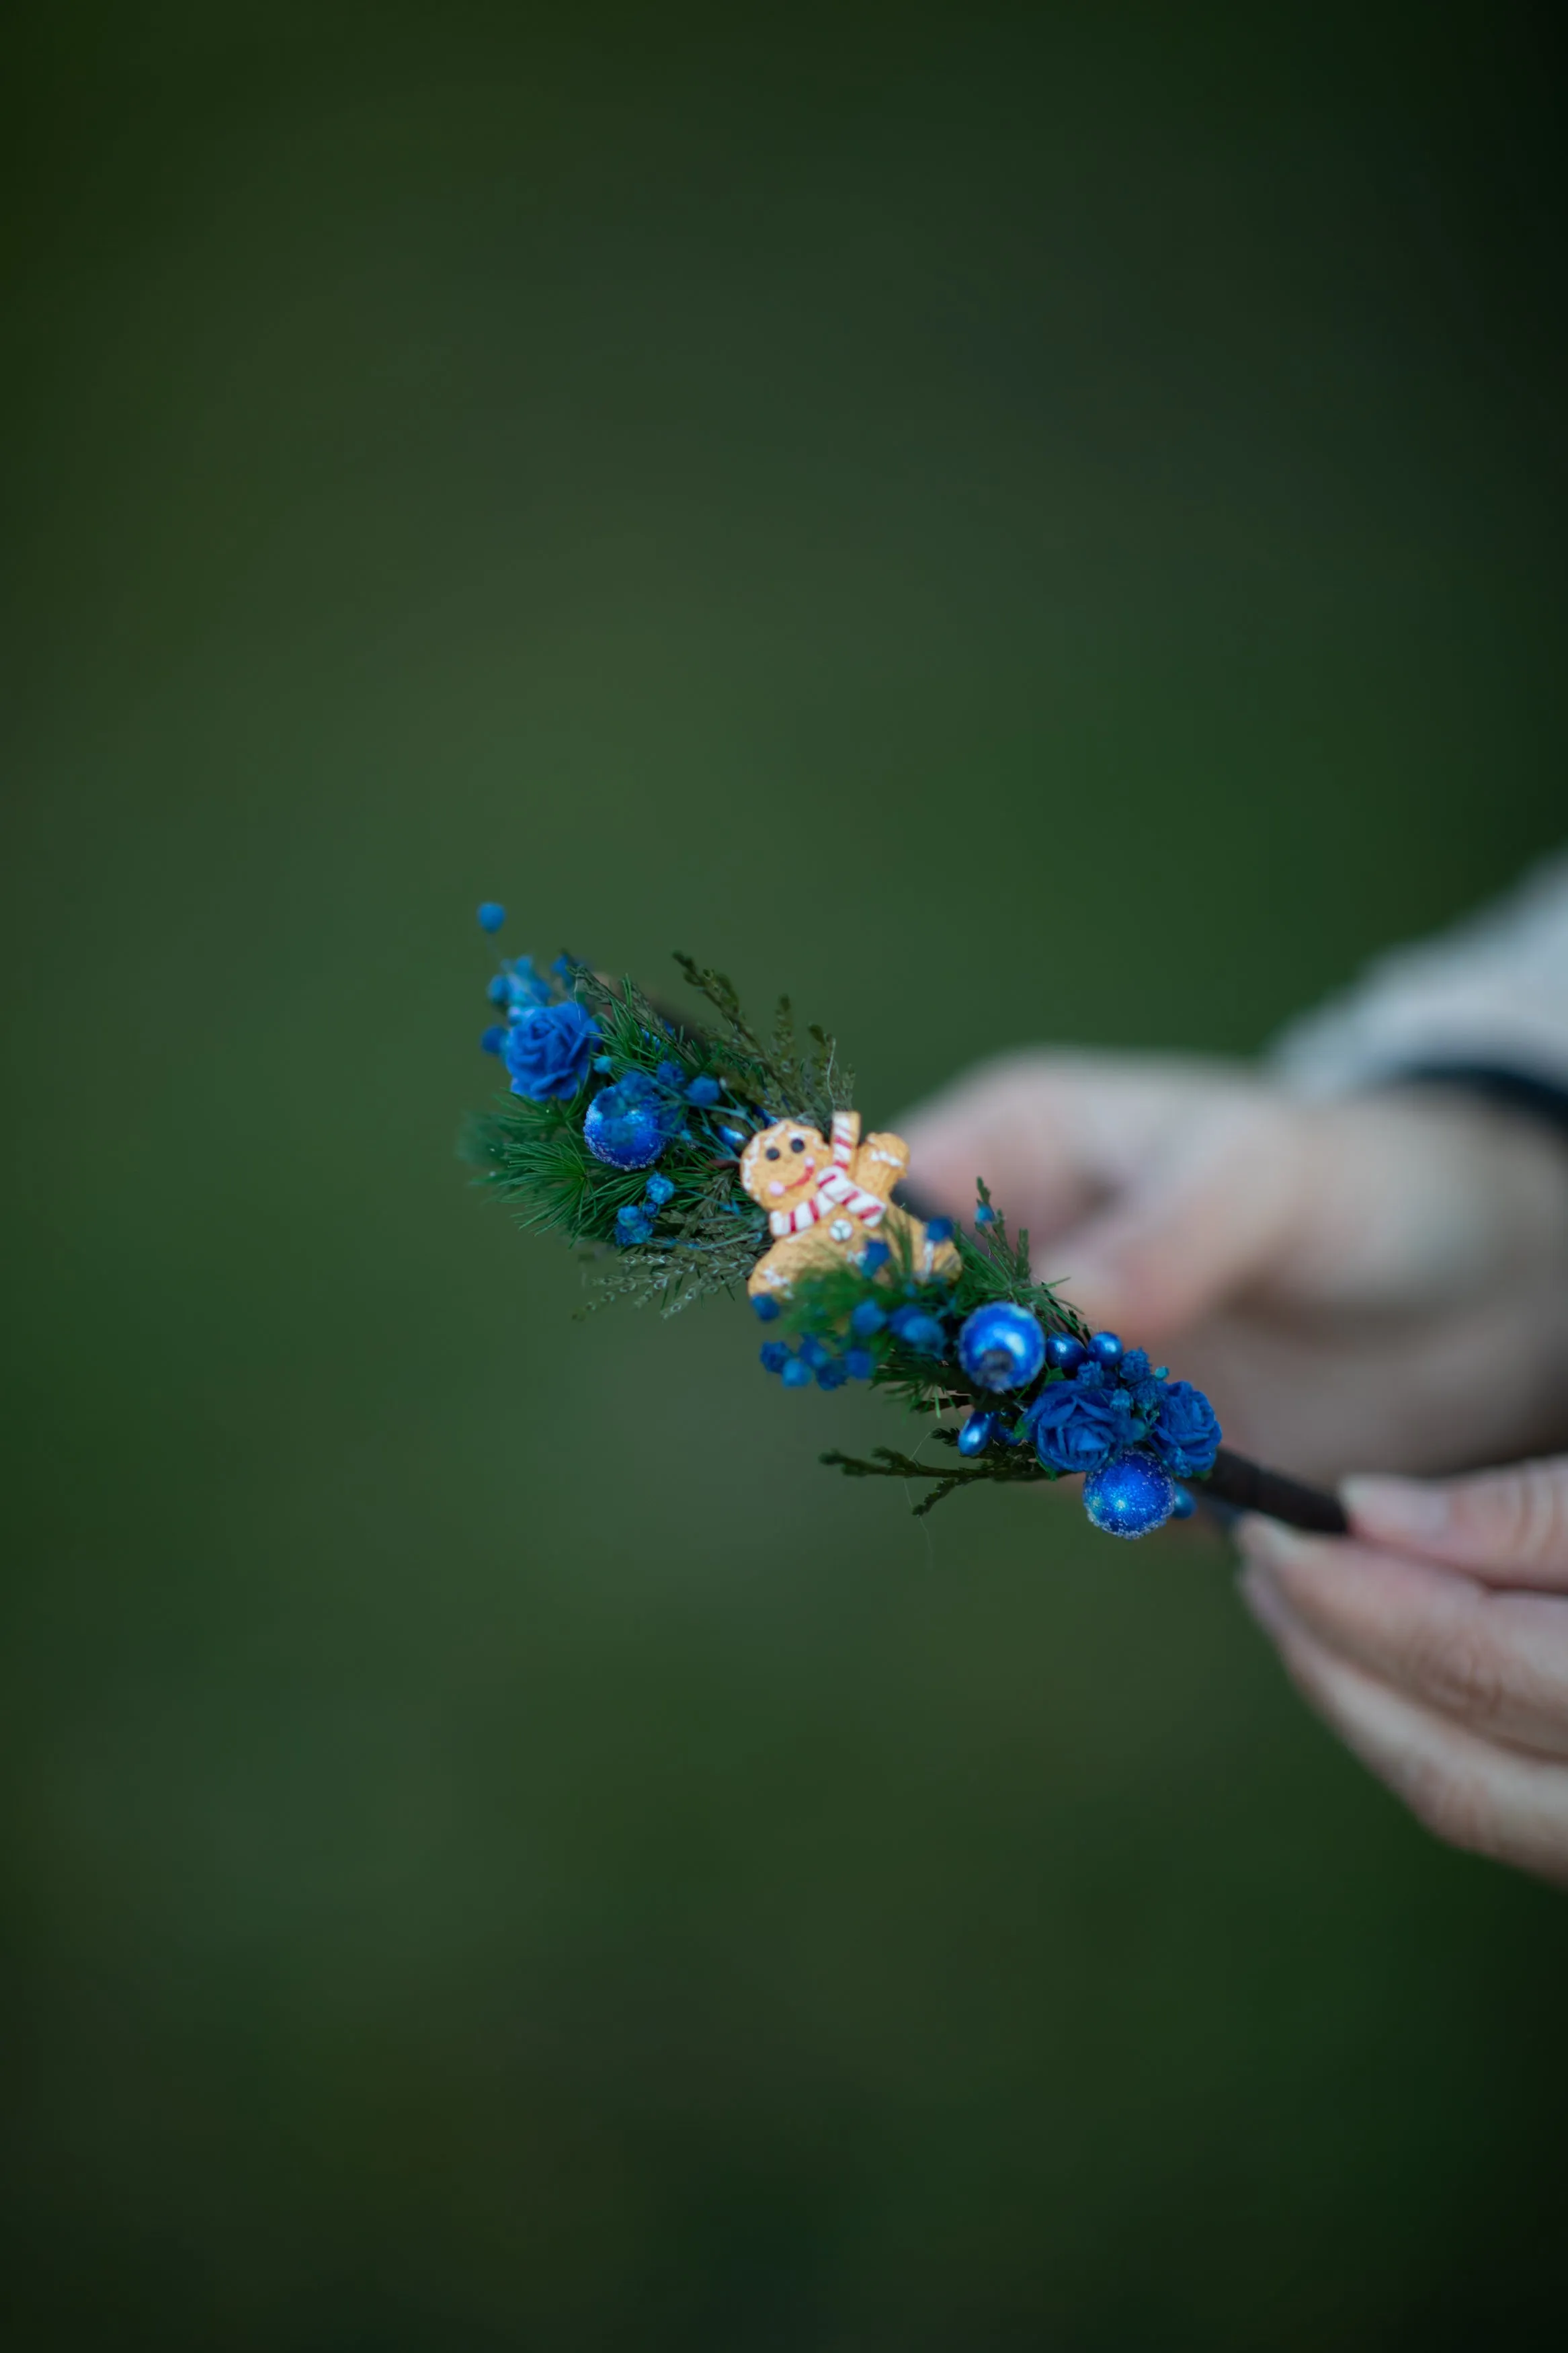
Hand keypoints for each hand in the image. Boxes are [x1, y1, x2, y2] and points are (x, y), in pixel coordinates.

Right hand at [901, 1054, 1567, 1476]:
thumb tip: (1047, 1318)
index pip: (891, 1201)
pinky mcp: (1125, 1448)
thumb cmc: (1358, 1180)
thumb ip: (1156, 1240)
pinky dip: (1127, 1497)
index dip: (875, 1264)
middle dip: (978, 1375)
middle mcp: (1022, 1261)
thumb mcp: (1260, 1177)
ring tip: (1164, 1427)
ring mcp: (1068, 1361)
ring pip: (995, 1425)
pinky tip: (1198, 1476)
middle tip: (1073, 1387)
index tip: (935, 1317)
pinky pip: (1084, 1490)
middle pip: (923, 1331)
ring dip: (1061, 1446)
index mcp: (1017, 1149)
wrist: (1483, 1285)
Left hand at [1238, 1459, 1567, 1885]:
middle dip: (1335, 1662)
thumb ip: (1530, 1514)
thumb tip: (1365, 1512)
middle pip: (1457, 1771)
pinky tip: (1362, 1660)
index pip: (1480, 1670)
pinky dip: (1416, 1731)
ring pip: (1469, 1803)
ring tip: (1284, 1597)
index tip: (1271, 1532)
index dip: (1358, 1601)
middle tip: (1256, 1561)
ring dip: (1358, 1701)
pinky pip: (1500, 1807)